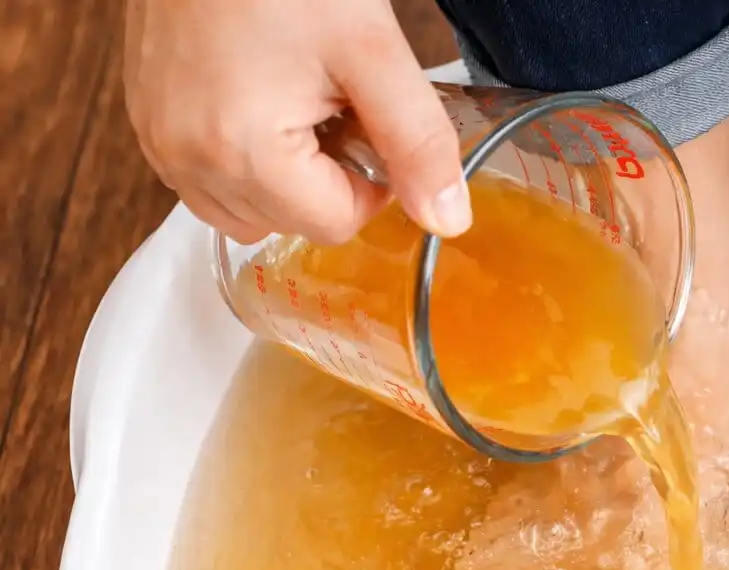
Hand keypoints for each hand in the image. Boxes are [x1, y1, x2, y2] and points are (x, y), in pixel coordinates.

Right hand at [125, 0, 470, 244]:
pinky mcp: (148, 121)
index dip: (372, 182)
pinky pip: (206, 178)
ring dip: (285, 179)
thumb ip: (417, 144)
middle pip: (290, 223)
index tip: (369, 119)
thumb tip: (448, 220)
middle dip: (326, 179)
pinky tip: (261, 98)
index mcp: (242, 152)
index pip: (335, 224)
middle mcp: (186, 159)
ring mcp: (159, 141)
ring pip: (246, 211)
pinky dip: (244, 159)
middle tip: (332, 101)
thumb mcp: (373, 53)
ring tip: (297, 100)